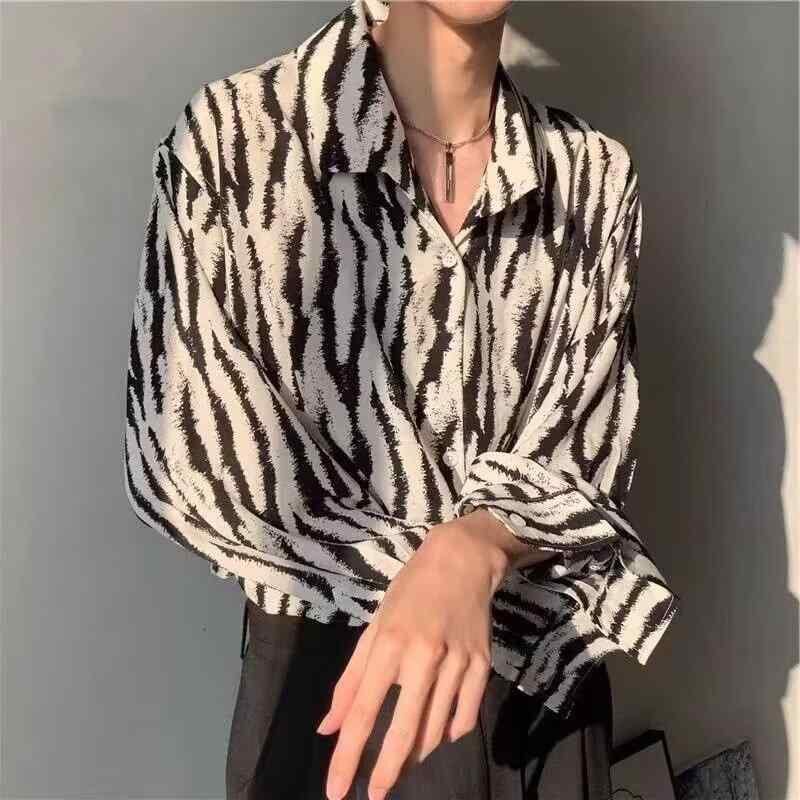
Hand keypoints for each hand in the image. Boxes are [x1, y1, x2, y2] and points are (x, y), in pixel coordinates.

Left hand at [314, 512, 510, 799]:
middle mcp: (424, 656)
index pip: (362, 712)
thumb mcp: (375, 625)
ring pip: (435, 729)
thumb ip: (351, 679)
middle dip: (386, 772)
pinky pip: (466, 716)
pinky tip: (436, 736)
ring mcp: (458, 662)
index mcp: (389, 643)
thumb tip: (328, 727)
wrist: (463, 560)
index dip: (347, 756)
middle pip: (402, 730)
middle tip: (374, 796)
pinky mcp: (483, 664)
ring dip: (414, 753)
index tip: (336, 791)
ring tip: (400, 761)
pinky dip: (450, 734)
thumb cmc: (411, 589)